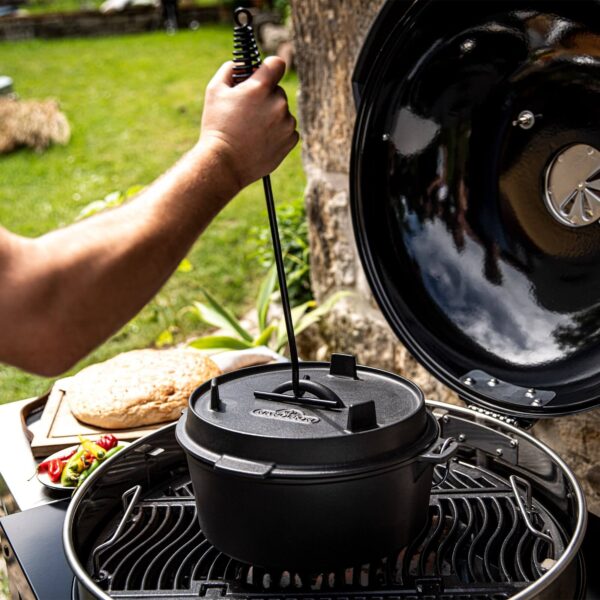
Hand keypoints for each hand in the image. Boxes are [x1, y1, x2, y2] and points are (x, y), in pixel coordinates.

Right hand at [197, 57, 298, 191]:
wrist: (225, 163)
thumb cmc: (217, 126)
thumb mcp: (214, 91)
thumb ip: (229, 70)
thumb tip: (240, 64)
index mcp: (260, 87)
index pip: (277, 63)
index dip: (269, 67)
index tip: (263, 74)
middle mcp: (278, 103)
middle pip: (277, 91)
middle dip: (265, 97)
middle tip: (247, 111)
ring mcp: (286, 123)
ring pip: (283, 112)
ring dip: (272, 116)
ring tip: (252, 130)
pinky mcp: (290, 140)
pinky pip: (287, 130)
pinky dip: (278, 133)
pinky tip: (261, 140)